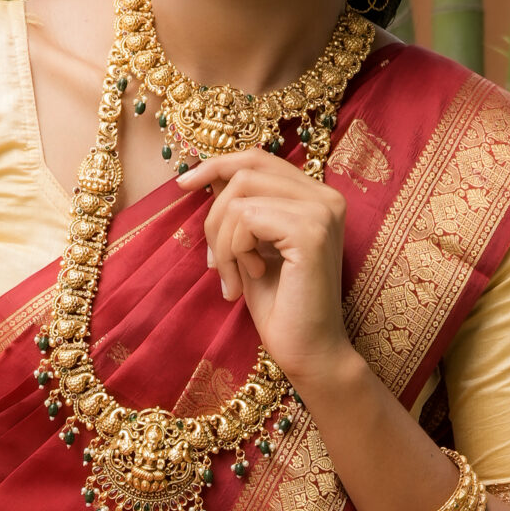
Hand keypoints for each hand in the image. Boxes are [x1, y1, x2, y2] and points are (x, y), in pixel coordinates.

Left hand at [183, 148, 354, 395]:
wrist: (308, 352)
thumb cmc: (281, 307)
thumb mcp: (252, 248)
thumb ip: (241, 210)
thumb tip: (210, 176)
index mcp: (316, 197)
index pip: (259, 158)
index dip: (217, 164)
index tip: (183, 185)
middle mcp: (326, 197)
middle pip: (245, 172)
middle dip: (215, 217)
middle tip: (216, 263)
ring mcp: (321, 211)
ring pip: (240, 195)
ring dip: (223, 240)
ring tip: (233, 277)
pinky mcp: (311, 231)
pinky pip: (246, 218)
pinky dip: (234, 250)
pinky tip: (250, 278)